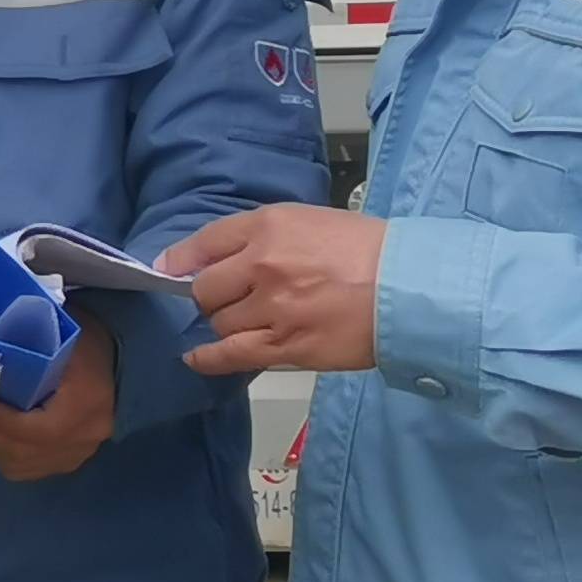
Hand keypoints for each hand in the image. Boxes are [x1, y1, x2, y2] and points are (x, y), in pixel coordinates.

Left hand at [0, 320, 114, 480]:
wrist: (117, 360)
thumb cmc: (83, 343)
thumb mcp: (60, 339)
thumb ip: (28, 355)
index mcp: (87, 402)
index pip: (41, 429)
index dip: (3, 422)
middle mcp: (87, 435)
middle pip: (27, 450)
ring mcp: (81, 452)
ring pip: (24, 464)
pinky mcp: (72, 460)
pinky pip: (31, 469)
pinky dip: (7, 455)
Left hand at [162, 203, 386, 376]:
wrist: (411, 289)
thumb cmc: (370, 251)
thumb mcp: (314, 222)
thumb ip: (268, 235)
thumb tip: (225, 255)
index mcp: (270, 226)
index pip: (207, 241)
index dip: (183, 259)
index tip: (170, 270)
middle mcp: (263, 264)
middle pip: (206, 288)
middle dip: (212, 296)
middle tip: (232, 300)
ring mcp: (272, 308)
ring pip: (220, 323)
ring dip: (227, 324)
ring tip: (248, 323)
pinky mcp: (286, 346)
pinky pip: (231, 355)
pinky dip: (208, 358)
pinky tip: (196, 359)